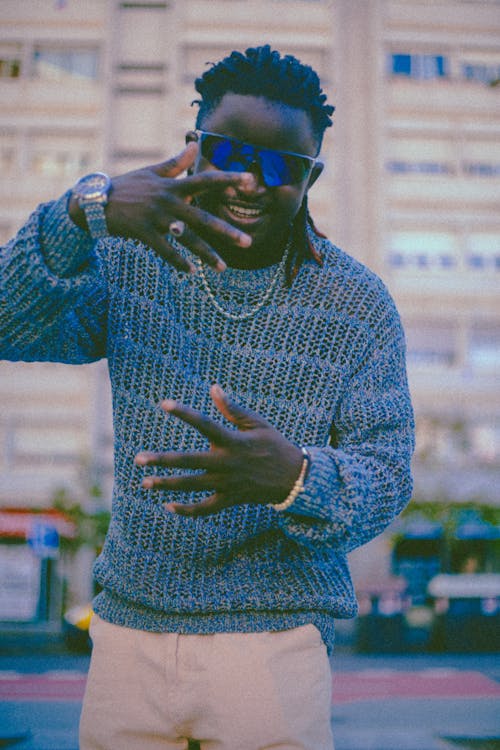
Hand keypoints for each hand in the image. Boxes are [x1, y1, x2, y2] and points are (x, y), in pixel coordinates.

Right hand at [69, 142, 255, 272]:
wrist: (96, 200)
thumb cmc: (128, 186)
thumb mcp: (152, 171)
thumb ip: (177, 162)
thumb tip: (195, 144)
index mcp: (172, 185)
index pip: (205, 180)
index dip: (228, 179)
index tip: (249, 181)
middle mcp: (168, 201)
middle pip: (202, 217)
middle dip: (226, 231)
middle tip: (247, 243)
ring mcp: (156, 218)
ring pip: (186, 239)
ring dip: (206, 254)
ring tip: (223, 268)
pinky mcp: (143, 233)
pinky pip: (164, 250)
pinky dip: (177, 262)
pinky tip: (191, 272)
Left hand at [134, 384, 302, 516]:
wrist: (294, 479)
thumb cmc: (274, 445)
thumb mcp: (258, 423)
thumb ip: (233, 409)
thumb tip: (213, 388)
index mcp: (233, 441)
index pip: (204, 424)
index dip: (184, 413)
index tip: (164, 404)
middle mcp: (227, 464)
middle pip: (189, 462)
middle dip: (162, 461)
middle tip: (138, 460)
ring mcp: (227, 484)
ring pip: (191, 487)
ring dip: (167, 485)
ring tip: (145, 483)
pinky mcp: (230, 500)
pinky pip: (205, 509)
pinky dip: (187, 510)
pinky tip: (168, 506)